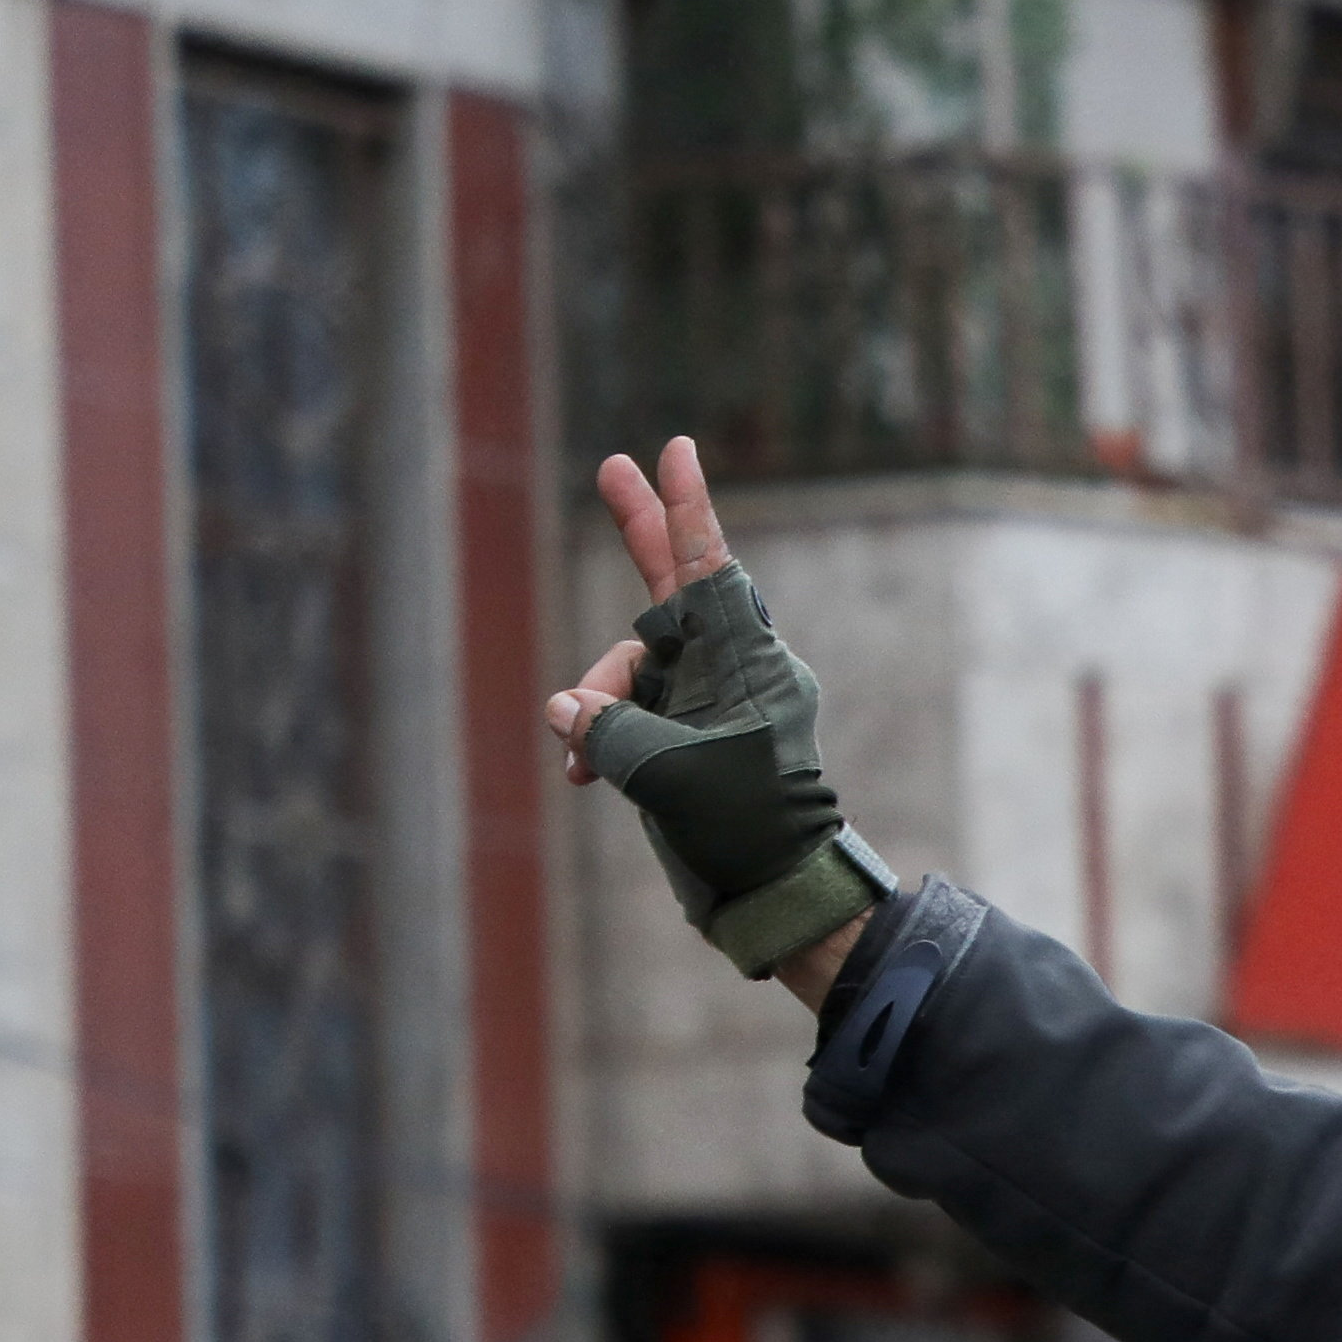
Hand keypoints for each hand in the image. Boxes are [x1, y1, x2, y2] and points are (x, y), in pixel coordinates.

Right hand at [546, 439, 880, 1000]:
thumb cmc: (742, 826)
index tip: (677, 449)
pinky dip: (602, 738)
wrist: (774, 892)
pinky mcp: (686, 734)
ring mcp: (706, 700)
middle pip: (671, 583)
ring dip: (595, 704)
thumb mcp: (665, 772)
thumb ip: (607, 728)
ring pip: (630, 668)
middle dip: (638, 530)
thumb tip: (568, 709)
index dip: (688, 507)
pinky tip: (581, 774)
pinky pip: (629, 714)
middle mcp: (727, 668)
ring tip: (579, 758)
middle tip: (612, 469)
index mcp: (743, 659)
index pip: (708, 567)